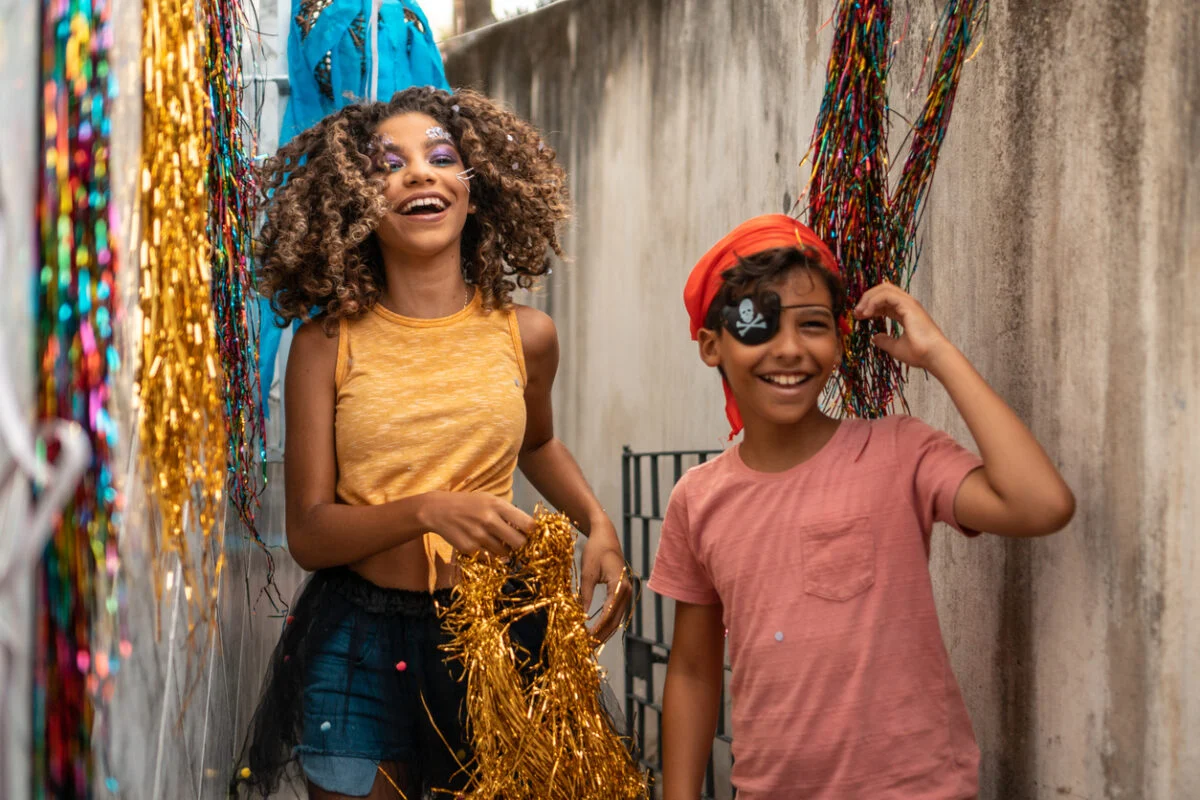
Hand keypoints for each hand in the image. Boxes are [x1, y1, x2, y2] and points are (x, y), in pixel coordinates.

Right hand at [418, 491, 531, 556]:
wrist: (438, 510)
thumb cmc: (469, 504)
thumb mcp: (489, 500)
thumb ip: (508, 512)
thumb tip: (530, 530)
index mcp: (498, 505)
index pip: (528, 524)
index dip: (533, 532)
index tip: (531, 535)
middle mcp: (490, 520)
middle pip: (519, 543)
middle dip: (521, 546)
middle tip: (517, 543)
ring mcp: (479, 536)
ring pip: (505, 554)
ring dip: (505, 551)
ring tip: (496, 542)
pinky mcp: (469, 549)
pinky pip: (489, 559)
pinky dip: (490, 556)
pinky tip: (484, 546)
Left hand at [579, 519, 632, 643]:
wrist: (606, 535)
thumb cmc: (596, 550)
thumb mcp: (587, 572)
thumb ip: (585, 594)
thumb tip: (582, 615)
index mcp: (620, 585)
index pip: (609, 613)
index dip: (598, 628)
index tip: (586, 639)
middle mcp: (627, 591)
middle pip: (615, 620)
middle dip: (601, 635)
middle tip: (586, 647)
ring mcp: (627, 592)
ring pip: (617, 619)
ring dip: (604, 632)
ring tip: (591, 644)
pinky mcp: (622, 592)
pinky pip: (616, 612)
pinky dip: (607, 623)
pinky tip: (597, 632)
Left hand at [854, 282, 954, 370]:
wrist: (933, 356)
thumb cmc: (919, 353)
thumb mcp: (896, 347)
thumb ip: (885, 341)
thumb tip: (874, 337)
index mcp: (905, 313)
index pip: (885, 301)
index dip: (870, 305)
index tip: (859, 316)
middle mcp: (907, 305)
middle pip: (883, 290)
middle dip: (867, 298)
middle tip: (856, 312)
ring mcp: (909, 303)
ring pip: (884, 288)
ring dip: (868, 298)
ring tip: (859, 312)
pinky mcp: (908, 304)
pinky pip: (886, 295)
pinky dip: (873, 301)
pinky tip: (867, 313)